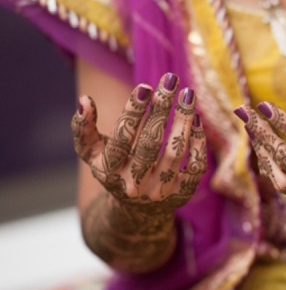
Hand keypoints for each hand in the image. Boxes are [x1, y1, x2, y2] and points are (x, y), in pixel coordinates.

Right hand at [71, 73, 206, 216]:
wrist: (136, 209)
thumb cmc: (113, 168)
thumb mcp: (92, 152)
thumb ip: (82, 128)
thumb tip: (84, 101)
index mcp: (109, 171)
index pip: (121, 138)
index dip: (133, 112)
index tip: (145, 87)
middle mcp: (134, 185)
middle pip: (150, 143)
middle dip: (161, 109)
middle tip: (171, 80)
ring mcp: (160, 191)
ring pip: (175, 154)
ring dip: (183, 121)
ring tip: (188, 94)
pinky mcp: (182, 195)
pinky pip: (195, 167)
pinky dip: (198, 143)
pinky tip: (196, 120)